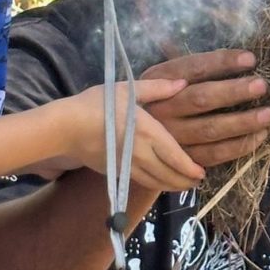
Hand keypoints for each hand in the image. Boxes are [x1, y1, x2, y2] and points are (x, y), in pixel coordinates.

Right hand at [52, 79, 205, 191]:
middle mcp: (142, 154)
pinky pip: (141, 182)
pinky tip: (158, 182)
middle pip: (169, 175)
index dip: (191, 168)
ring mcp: (128, 166)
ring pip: (156, 183)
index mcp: (149, 133)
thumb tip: (182, 83)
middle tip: (197, 181)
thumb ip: (158, 88)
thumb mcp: (128, 89)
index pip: (177, 157)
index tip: (202, 172)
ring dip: (172, 186)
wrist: (67, 127)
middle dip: (185, 181)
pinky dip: (155, 185)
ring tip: (183, 186)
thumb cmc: (98, 104)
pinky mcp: (115, 172)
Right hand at [141, 49, 269, 166]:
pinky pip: (213, 155)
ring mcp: (171, 137)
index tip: (250, 59)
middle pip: (201, 99)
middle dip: (233, 92)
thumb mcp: (161, 76)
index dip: (221, 63)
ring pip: (210, 130)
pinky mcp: (182, 160)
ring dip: (242, 123)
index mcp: (158, 81)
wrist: (130, 143)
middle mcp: (162, 109)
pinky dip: (238, 147)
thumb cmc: (156, 100)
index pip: (193, 68)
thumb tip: (230, 57)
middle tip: (262, 86)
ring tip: (268, 114)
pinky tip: (259, 136)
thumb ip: (188, 67)